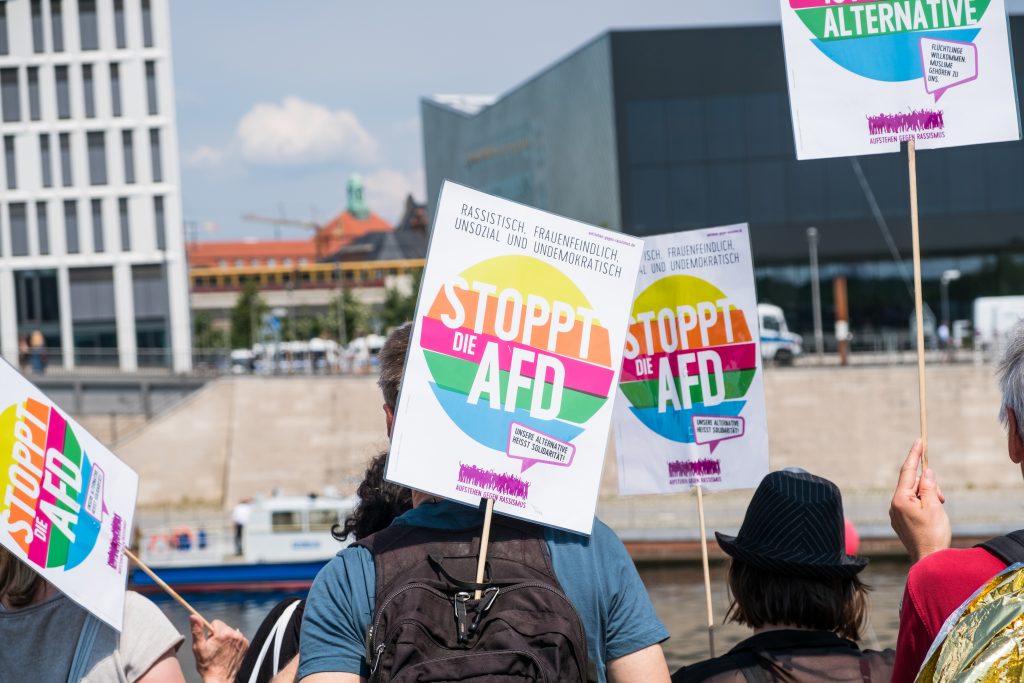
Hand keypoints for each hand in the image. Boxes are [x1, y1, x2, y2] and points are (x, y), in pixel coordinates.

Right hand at [190, 616, 248, 682]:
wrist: (220, 679)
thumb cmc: (208, 665)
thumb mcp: (198, 648)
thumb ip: (197, 630)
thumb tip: (193, 616)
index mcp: (223, 634)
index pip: (215, 622)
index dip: (210, 632)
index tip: (210, 641)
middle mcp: (235, 635)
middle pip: (224, 627)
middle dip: (218, 635)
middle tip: (215, 648)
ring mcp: (242, 640)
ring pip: (231, 632)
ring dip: (226, 639)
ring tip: (222, 651)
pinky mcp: (246, 645)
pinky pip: (237, 638)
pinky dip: (233, 643)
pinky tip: (228, 652)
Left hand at [889, 439, 950, 563]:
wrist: (929, 560)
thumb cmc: (933, 534)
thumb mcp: (934, 506)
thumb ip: (928, 486)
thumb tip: (925, 471)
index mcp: (900, 499)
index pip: (907, 471)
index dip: (914, 455)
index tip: (918, 440)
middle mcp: (894, 504)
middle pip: (912, 483)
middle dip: (928, 485)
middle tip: (940, 498)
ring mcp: (896, 513)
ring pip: (914, 494)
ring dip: (928, 496)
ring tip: (938, 510)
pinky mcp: (901, 520)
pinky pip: (913, 504)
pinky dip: (924, 504)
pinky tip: (932, 515)